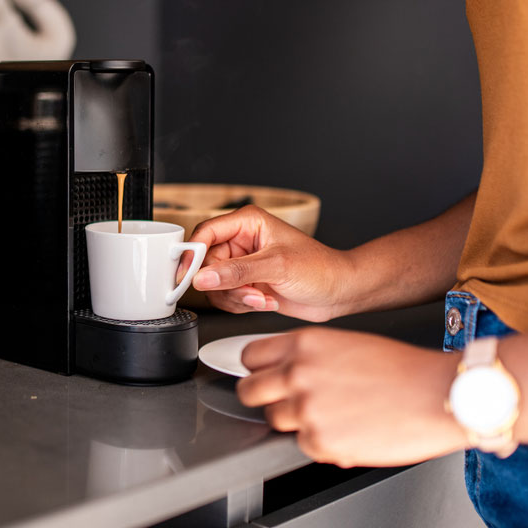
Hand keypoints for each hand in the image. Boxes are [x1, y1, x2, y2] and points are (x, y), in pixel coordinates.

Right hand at [182, 206, 353, 321]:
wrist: (340, 292)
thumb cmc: (320, 269)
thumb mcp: (277, 267)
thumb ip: (237, 272)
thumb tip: (203, 277)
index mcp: (247, 223)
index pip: (205, 234)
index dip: (192, 255)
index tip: (188, 275)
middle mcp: (242, 242)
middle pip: (206, 264)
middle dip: (225, 284)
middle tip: (247, 292)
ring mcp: (243, 264)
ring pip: (214, 285)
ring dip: (236, 297)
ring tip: (262, 297)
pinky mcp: (247, 283)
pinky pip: (226, 298)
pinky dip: (242, 304)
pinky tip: (266, 300)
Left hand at [236, 328, 465, 467]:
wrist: (439, 395)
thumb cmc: (403, 370)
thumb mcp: (347, 344)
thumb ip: (308, 356)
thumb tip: (281, 370)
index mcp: (304, 344)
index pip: (251, 357)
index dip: (258, 369)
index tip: (264, 376)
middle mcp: (299, 374)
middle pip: (250, 391)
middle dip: (264, 398)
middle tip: (288, 402)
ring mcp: (307, 409)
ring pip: (275, 420)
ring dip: (296, 421)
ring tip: (331, 414)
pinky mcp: (320, 442)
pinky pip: (303, 445)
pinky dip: (321, 443)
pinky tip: (348, 429)